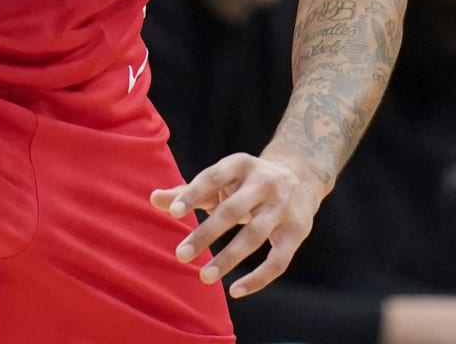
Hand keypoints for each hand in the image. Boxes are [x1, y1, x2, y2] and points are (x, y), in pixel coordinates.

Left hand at [150, 148, 323, 297]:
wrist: (300, 176)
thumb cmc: (246, 182)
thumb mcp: (221, 180)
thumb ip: (188, 192)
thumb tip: (154, 199)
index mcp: (241, 164)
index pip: (213, 177)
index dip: (193, 194)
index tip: (173, 213)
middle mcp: (264, 183)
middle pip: (233, 210)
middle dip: (206, 233)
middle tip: (181, 255)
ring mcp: (282, 208)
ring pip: (254, 236)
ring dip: (228, 258)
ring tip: (204, 277)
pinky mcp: (296, 231)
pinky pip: (278, 261)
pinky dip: (258, 278)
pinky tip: (235, 290)